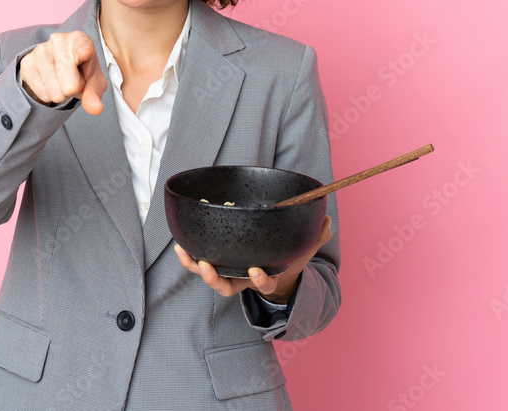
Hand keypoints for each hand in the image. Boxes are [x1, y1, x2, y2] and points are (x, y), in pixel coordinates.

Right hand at [20, 31, 107, 115]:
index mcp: (79, 39)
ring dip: (61, 93)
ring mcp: (40, 50)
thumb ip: (95, 95)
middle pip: (70, 86)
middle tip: (74, 79)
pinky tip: (51, 81)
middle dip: (74, 90)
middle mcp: (58, 40)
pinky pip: (42, 95)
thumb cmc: (82, 70)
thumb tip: (96, 110)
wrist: (61, 65)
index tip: (85, 53)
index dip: (84, 54)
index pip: (83, 49)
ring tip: (63, 79)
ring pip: (55, 93)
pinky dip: (49, 94)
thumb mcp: (94, 81)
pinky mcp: (26, 63)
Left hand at [174, 215, 331, 303]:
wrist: (275, 273)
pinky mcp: (217, 265)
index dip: (260, 280)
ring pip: (210, 278)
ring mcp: (230, 274)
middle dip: (215, 280)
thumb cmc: (287, 259)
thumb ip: (316, 237)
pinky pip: (200, 264)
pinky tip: (180, 245)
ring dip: (196, 269)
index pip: (264, 284)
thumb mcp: (303, 250)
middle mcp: (244, 280)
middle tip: (208, 268)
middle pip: (228, 287)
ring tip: (187, 255)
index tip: (256, 270)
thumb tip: (327, 220)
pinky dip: (189, 257)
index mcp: (267, 278)